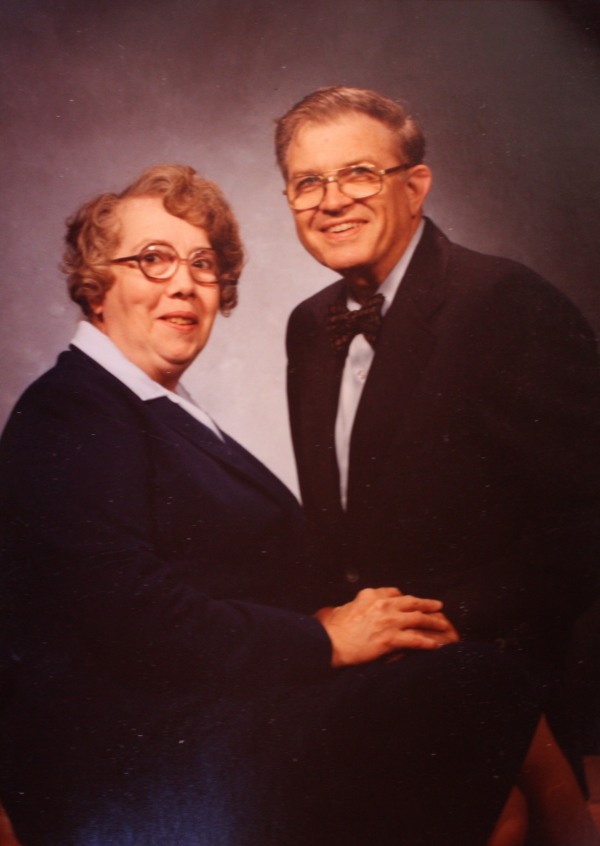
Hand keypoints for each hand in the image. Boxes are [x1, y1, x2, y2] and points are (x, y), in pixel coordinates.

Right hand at [315, 587, 454, 667]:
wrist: (329, 643)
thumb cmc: (331, 629)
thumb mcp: (341, 609)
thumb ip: (351, 606)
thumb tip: (343, 609)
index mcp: (370, 595)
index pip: (393, 592)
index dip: (404, 597)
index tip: (411, 600)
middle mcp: (382, 605)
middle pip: (411, 602)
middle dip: (427, 604)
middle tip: (438, 605)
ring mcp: (388, 621)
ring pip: (418, 619)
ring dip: (433, 622)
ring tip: (444, 625)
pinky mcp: (391, 638)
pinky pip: (415, 640)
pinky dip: (428, 643)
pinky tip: (436, 645)